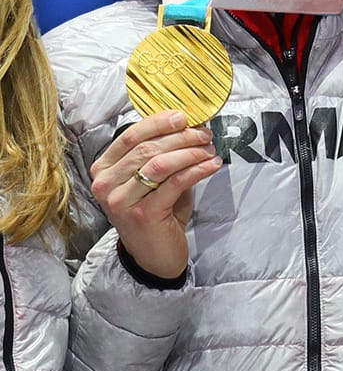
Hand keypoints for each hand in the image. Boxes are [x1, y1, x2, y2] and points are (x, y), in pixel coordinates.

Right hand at [90, 111, 220, 279]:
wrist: (154, 253)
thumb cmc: (155, 210)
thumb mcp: (152, 178)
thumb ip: (161, 152)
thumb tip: (189, 124)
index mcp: (103, 169)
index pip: (130, 135)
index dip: (159, 122)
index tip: (184, 116)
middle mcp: (105, 185)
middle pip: (147, 148)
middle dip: (182, 137)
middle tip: (205, 135)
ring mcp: (121, 201)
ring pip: (161, 163)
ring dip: (191, 152)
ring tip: (210, 150)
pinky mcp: (143, 215)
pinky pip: (175, 182)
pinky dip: (197, 169)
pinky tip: (212, 165)